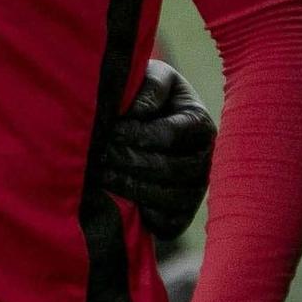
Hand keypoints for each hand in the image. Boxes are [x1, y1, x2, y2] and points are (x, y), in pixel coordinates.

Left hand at [101, 60, 215, 240]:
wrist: (143, 126)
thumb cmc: (145, 96)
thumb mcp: (150, 77)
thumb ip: (150, 86)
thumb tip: (139, 112)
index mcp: (199, 124)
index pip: (170, 135)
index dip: (137, 135)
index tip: (110, 132)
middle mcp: (204, 159)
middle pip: (169, 168)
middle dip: (128, 162)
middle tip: (97, 157)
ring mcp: (196, 190)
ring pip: (169, 197)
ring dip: (130, 187)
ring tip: (100, 176)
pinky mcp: (183, 214)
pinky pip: (169, 224)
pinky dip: (144, 216)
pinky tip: (117, 202)